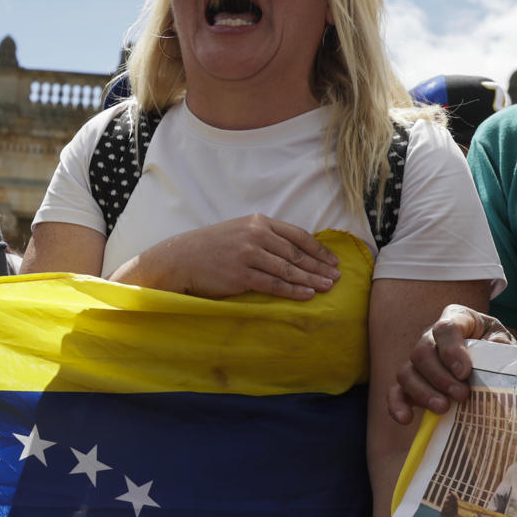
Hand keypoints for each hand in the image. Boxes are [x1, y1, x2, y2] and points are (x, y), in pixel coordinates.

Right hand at [111, 214, 338, 299]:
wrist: (179, 259)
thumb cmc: (209, 247)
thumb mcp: (237, 231)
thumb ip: (263, 236)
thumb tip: (292, 251)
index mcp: (257, 222)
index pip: (297, 235)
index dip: (318, 249)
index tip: (332, 261)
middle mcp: (255, 235)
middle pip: (297, 253)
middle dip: (320, 267)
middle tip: (337, 278)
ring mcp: (248, 255)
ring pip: (289, 269)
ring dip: (311, 280)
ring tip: (328, 288)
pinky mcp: (241, 275)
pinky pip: (274, 284)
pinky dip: (293, 290)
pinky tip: (307, 295)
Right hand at [389, 304, 514, 421]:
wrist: (496, 368)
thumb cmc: (501, 352)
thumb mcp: (507, 344)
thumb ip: (502, 347)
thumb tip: (496, 352)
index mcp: (457, 319)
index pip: (445, 328)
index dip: (451, 349)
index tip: (464, 371)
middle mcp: (431, 337)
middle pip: (422, 351)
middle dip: (440, 376)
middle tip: (462, 395)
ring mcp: (419, 361)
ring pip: (407, 372)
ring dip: (423, 392)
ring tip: (443, 408)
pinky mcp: (412, 383)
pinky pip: (396, 391)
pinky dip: (397, 405)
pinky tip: (406, 418)